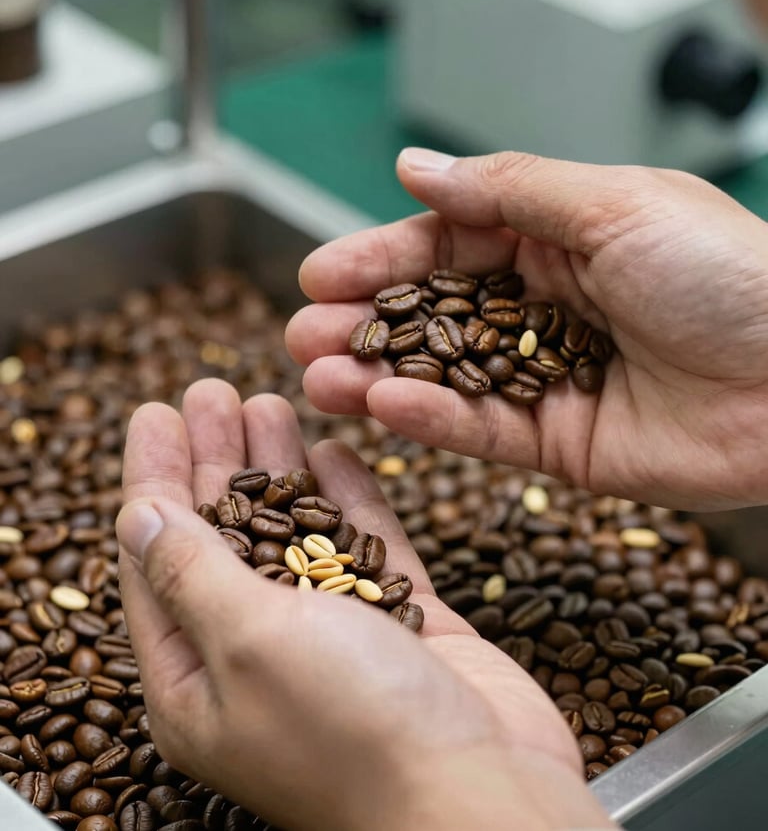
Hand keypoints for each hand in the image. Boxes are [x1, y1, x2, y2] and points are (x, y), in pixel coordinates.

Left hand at [116, 379, 612, 830]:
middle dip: (216, 460)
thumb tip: (135, 516)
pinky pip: (363, 545)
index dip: (152, 479)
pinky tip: (333, 451)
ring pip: (294, 531)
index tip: (153, 414)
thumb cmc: (352, 730)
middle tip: (212, 391)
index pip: (156, 556)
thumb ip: (191, 571)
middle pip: (224, 535)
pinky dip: (348, 497)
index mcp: (195, 677)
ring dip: (279, 467)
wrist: (479, 793)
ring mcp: (333, 637)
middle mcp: (259, 655)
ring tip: (267, 401)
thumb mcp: (248, 639)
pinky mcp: (397, 621)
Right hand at [286, 149, 767, 510]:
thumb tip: (417, 168)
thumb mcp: (614, 204)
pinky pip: (483, 431)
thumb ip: (509, 190)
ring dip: (378, 376)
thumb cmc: (731, 276)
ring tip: (318, 374)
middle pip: (434, 315)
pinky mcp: (558, 445)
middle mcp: (546, 307)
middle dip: (364, 323)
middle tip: (299, 333)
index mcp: (559, 239)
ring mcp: (547, 378)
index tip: (318, 272)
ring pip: (446, 378)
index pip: (447, 245)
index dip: (380, 258)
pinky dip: (430, 419)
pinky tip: (381, 406)